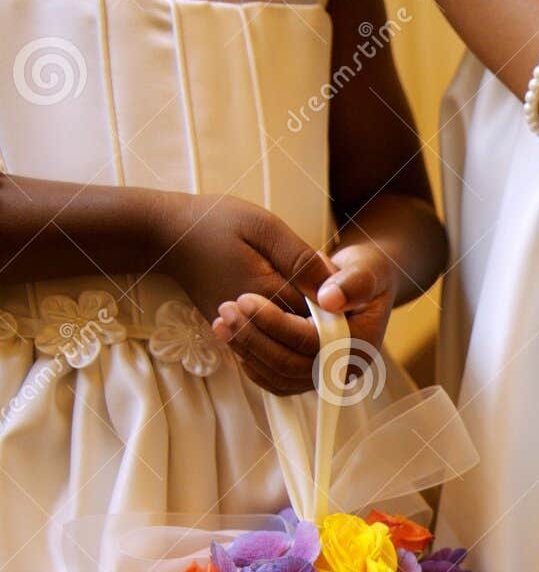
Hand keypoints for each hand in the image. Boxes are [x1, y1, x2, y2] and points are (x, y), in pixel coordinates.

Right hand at [151, 192, 334, 392]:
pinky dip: (290, 332)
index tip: (329, 267)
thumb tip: (332, 288)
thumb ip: (299, 258)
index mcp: (268, 295)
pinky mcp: (241, 336)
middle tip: (318, 273)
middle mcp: (258, 324)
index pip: (325, 315)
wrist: (169, 237)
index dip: (337, 296)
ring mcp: (248, 334)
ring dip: (310, 324)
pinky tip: (290, 302)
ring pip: (296, 348)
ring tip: (299, 282)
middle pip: (314, 337)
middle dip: (329, 312)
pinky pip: (277, 348)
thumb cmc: (214, 223)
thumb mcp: (262, 226)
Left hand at [212, 241, 395, 396]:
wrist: (358, 286)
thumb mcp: (366, 268)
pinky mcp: (306, 376)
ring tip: (222, 321)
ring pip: (278, 376)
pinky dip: (250, 362)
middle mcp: (344, 368)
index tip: (246, 299)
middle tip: (226, 310)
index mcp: (361, 345)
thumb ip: (354, 282)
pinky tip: (232, 337)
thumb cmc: (363, 273)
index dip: (276, 324)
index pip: (312, 343)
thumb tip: (329, 300)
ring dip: (247, 351)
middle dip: (254, 339)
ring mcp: (324, 375)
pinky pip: (273, 379)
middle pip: (291, 365)